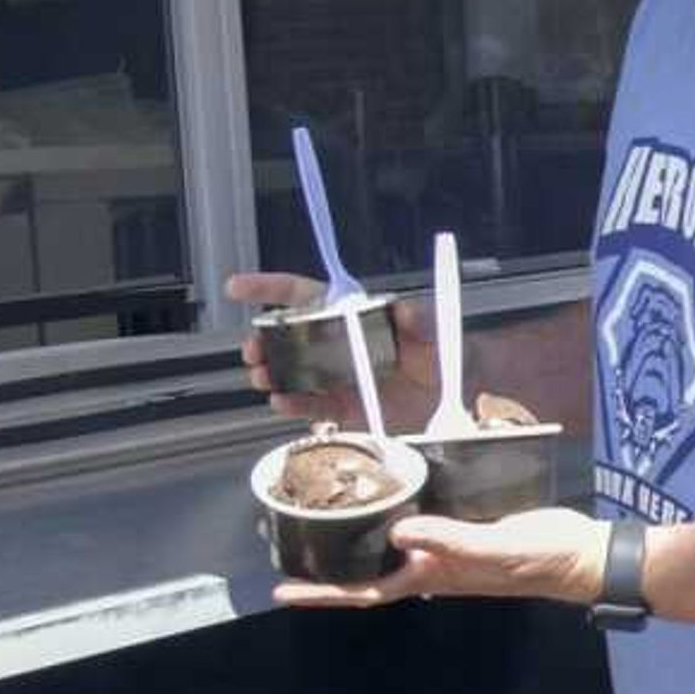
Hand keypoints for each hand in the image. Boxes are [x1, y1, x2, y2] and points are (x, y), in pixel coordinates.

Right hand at [225, 271, 438, 429]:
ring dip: (271, 374)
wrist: (457, 387)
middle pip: (286, 338)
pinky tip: (281, 401)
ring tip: (262, 376)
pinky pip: (311, 406)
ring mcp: (336, 376)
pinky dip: (294, 405)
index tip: (237, 287)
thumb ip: (418, 318)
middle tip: (252, 349)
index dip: (267, 288)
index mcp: (348, 315)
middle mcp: (336, 345)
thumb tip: (403, 311)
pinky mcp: (344, 406)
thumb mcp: (431, 325)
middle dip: (262, 342)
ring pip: (291, 373)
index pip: (301, 296)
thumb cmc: (442, 346)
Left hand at [272, 505, 609, 609]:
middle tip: (291, 541)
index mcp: (431, 577)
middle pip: (369, 571)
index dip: (323, 593)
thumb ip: (448, 541)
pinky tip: (388, 490)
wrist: (579, 553)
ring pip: (390, 546)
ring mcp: (447, 548)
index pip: (365, 592)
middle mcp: (431, 567)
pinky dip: (396, 510)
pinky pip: (419, 522)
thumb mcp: (493, 548)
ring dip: (358, 535)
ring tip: (325, 513)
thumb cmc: (539, 558)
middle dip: (329, 565)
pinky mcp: (464, 527)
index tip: (282, 592)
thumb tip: (398, 534)